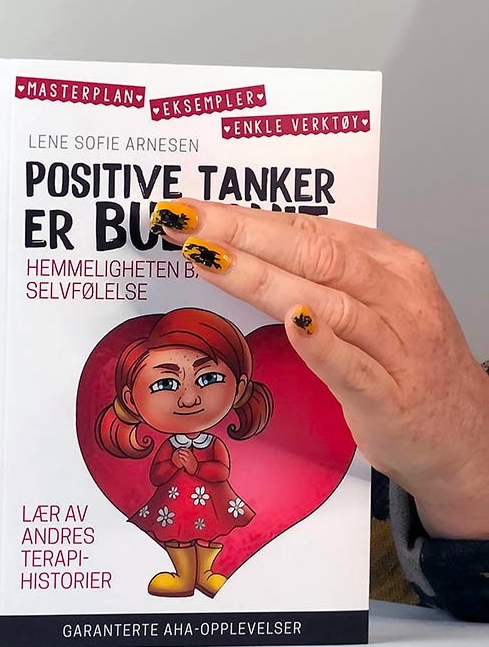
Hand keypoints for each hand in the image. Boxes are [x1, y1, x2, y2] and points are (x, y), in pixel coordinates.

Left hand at [153, 199, 488, 539]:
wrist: (464, 435)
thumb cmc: (401, 363)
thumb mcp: (365, 303)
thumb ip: (314, 274)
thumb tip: (237, 245)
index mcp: (387, 264)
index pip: (309, 230)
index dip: (247, 218)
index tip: (193, 211)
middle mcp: (396, 296)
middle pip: (314, 255)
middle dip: (242, 235)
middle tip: (185, 223)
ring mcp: (397, 347)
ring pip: (327, 302)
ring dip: (263, 278)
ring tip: (210, 260)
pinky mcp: (390, 397)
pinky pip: (353, 366)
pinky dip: (322, 343)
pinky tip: (290, 321)